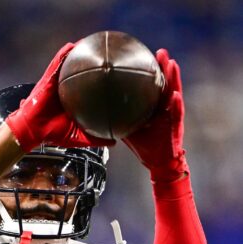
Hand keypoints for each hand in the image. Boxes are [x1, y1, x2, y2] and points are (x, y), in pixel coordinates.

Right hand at [6, 43, 114, 151]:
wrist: (34, 131)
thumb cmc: (53, 133)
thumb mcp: (78, 137)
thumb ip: (95, 138)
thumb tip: (114, 141)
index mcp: (73, 100)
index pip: (88, 86)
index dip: (98, 79)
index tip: (111, 73)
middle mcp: (65, 90)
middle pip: (79, 72)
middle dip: (89, 63)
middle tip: (103, 53)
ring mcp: (56, 83)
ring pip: (68, 64)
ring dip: (77, 53)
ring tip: (89, 42)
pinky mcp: (48, 80)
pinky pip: (56, 64)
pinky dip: (63, 55)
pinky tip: (71, 47)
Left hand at [122, 49, 188, 181]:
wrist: (158, 162)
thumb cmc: (143, 145)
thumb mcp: (126, 129)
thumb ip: (115, 118)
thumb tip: (95, 111)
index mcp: (153, 105)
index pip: (151, 84)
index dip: (149, 70)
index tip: (142, 55)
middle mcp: (164, 106)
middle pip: (164, 82)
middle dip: (163, 66)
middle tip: (160, 52)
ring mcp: (171, 114)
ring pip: (173, 92)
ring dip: (174, 78)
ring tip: (172, 63)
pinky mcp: (176, 125)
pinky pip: (176, 113)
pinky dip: (176, 104)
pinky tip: (174, 95)